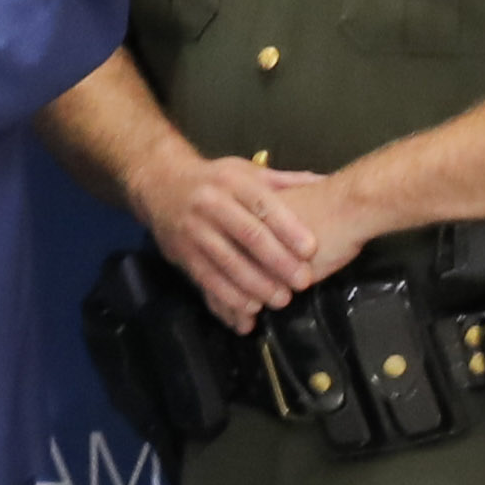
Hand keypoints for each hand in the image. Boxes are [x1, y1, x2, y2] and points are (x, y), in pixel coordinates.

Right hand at [132, 148, 331, 326]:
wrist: (160, 184)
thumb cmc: (215, 180)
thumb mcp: (247, 171)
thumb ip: (285, 181)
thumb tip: (325, 179)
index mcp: (233, 182)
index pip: (264, 205)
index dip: (288, 228)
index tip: (311, 249)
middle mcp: (211, 204)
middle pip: (248, 236)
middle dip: (277, 261)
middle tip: (303, 282)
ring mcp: (194, 230)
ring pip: (227, 262)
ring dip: (255, 285)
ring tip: (280, 300)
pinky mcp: (183, 254)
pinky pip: (207, 280)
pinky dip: (228, 298)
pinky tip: (249, 312)